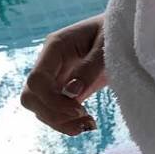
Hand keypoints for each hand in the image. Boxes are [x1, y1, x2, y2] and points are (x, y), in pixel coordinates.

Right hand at [20, 14, 106, 134]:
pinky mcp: (64, 89)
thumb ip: (90, 66)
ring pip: (40, 108)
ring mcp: (55, 77)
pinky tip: (86, 124)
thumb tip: (71, 93)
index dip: (51, 100)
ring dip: (60, 122)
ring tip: (88, 125)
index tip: (78, 109)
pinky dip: (66, 122)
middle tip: (84, 117)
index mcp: (56, 46)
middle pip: (31, 97)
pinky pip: (55, 111)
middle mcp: (49, 63)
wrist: (123, 29)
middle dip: (53, 114)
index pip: (36, 79)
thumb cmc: (115, 29)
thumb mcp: (108, 43)